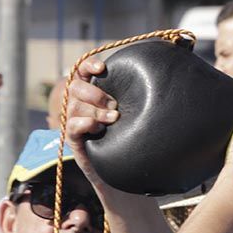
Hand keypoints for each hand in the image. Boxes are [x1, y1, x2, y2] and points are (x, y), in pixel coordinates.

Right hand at [64, 58, 121, 192]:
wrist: (123, 168)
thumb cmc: (130, 135)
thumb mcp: (131, 111)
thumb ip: (134, 95)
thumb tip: (161, 78)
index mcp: (91, 94)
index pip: (81, 71)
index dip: (88, 65)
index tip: (103, 68)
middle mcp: (79, 105)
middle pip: (75, 87)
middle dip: (96, 93)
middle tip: (115, 105)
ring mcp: (74, 122)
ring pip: (75, 106)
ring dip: (96, 110)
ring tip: (113, 119)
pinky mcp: (74, 139)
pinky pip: (72, 125)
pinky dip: (85, 123)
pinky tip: (98, 127)